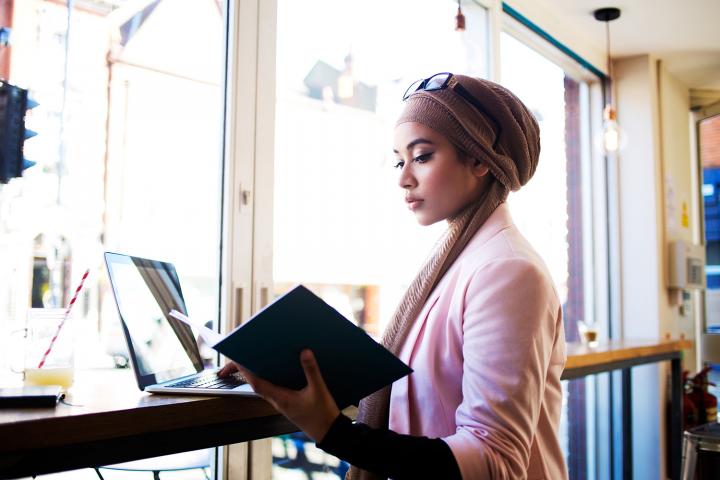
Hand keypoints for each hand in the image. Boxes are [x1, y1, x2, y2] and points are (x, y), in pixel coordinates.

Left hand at [219, 350, 339, 441]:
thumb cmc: (322, 414)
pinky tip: (270, 372)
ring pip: (262, 387)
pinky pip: (271, 389)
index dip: (245, 371)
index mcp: (281, 398)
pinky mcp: (287, 402)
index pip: (257, 384)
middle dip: (242, 373)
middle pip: (255, 384)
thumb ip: (311, 371)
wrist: (328, 432)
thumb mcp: (318, 390)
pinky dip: (265, 379)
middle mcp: (277, 400)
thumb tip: (305, 352)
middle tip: (232, 362)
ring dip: (252, 375)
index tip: (236, 359)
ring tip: (246, 362)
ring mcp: (281, 402)